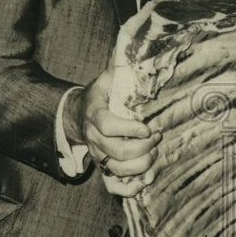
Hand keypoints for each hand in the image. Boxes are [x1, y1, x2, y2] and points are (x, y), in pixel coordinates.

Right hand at [64, 66, 160, 195]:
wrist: (77, 116)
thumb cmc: (99, 95)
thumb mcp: (106, 78)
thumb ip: (118, 66)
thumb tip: (131, 47)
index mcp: (95, 115)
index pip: (107, 126)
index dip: (128, 128)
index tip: (147, 126)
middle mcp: (94, 139)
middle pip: (117, 152)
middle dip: (143, 147)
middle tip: (157, 136)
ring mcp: (98, 156)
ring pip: (118, 170)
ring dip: (142, 164)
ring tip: (155, 150)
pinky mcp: (103, 167)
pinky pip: (113, 186)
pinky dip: (131, 188)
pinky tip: (147, 178)